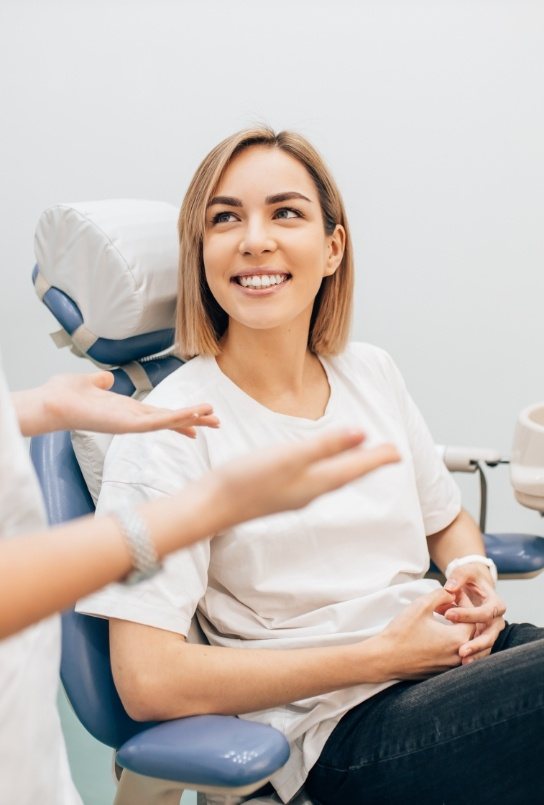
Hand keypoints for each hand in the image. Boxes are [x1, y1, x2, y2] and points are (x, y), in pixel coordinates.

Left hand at [40, 371, 219, 436]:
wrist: (51, 402)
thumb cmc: (64, 395)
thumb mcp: (88, 383)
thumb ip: (100, 381)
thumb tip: (106, 378)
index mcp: (126, 410)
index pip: (159, 414)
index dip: (180, 416)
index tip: (198, 418)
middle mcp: (131, 419)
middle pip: (170, 420)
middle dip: (194, 420)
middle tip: (218, 423)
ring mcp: (130, 424)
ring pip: (168, 422)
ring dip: (191, 419)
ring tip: (213, 417)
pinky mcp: (127, 425)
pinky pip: (157, 423)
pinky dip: (175, 419)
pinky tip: (192, 416)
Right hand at [209, 428, 399, 527]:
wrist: (212, 506)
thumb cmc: (248, 480)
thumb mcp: (290, 456)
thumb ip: (326, 446)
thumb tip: (362, 433)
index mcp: (317, 482)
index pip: (356, 468)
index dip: (378, 458)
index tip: (399, 452)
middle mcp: (310, 492)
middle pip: (348, 475)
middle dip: (368, 463)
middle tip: (389, 454)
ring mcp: (294, 495)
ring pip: (332, 478)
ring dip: (349, 466)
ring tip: (361, 457)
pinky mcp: (279, 493)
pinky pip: (315, 480)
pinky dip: (327, 469)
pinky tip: (320, 466)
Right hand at [376, 588, 474, 680]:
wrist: (384, 659)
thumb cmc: (402, 632)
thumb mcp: (421, 605)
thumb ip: (441, 595)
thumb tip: (452, 593)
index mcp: (457, 639)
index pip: (472, 617)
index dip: (464, 603)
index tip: (452, 594)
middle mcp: (458, 655)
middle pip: (470, 632)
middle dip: (460, 616)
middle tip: (446, 605)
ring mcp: (449, 666)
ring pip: (462, 644)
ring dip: (455, 629)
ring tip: (441, 618)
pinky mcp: (440, 672)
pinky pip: (453, 655)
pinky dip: (449, 642)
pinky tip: (435, 633)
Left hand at [443, 564, 505, 662]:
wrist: (475, 586)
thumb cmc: (470, 578)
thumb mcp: (466, 572)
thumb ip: (458, 577)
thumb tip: (449, 588)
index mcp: (496, 604)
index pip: (485, 612)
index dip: (467, 614)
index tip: (447, 614)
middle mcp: (497, 620)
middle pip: (491, 635)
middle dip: (476, 644)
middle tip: (461, 650)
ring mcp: (491, 631)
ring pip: (487, 646)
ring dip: (476, 654)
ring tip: (462, 661)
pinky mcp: (483, 638)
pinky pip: (481, 651)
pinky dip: (473, 657)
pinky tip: (461, 664)